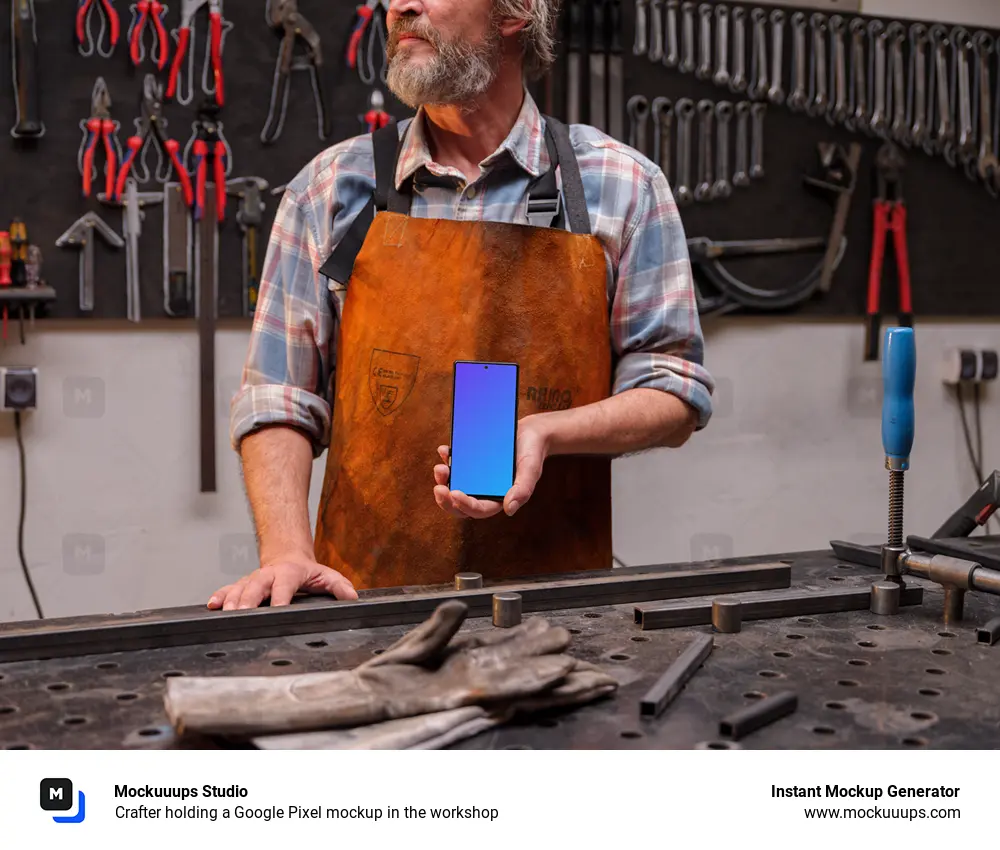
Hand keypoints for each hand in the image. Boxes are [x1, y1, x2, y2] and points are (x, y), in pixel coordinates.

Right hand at [207, 553, 358, 609]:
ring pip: (240, 588)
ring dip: (231, 601)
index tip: (277, 609)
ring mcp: (254, 579)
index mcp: (289, 573)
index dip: (280, 597)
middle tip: (242, 615)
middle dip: (248, 600)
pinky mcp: (243, 585)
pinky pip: (229, 589)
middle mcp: (268, 575)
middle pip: (256, 586)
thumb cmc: (307, 572)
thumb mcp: (326, 576)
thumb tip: (352, 598)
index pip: (284, 586)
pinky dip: (220, 596)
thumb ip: (339, 587)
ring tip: (225, 614)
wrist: (288, 556)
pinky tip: (212, 605)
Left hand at [432, 414, 549, 519]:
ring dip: (443, 479)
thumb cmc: (532, 454)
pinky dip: (446, 458)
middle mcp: (484, 490)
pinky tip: (443, 450)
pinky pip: (455, 463)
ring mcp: (475, 476)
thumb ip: (523, 490)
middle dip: (446, 500)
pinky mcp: (470, 460)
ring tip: (440, 468)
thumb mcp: (531, 470)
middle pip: (460, 503)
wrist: (531, 433)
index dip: (464, 505)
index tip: (454, 494)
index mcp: (498, 499)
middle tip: (438, 488)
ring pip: (454, 484)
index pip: (478, 509)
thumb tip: (509, 510)